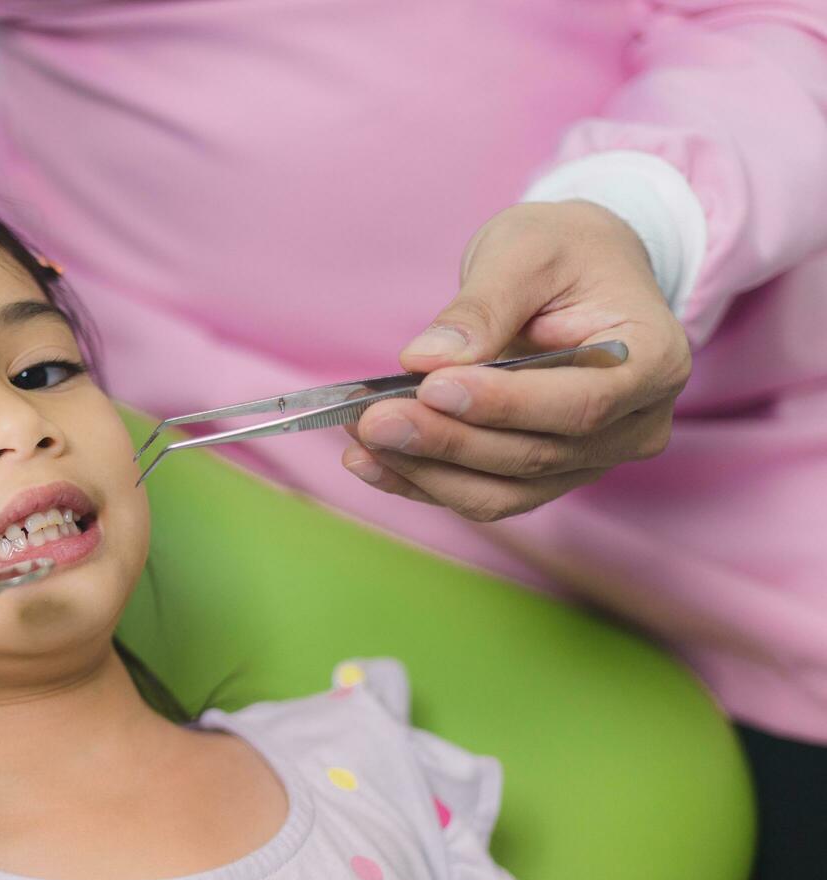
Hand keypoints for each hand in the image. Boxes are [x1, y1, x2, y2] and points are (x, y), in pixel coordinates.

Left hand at [342, 201, 691, 521]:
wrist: (580, 270)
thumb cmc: (563, 249)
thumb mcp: (526, 250)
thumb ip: (482, 306)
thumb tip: (427, 359)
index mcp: (654, 360)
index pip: (580, 403)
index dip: (504, 405)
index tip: (432, 387)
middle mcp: (636, 424)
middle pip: (536, 455)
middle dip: (447, 440)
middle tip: (372, 419)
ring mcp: (593, 459)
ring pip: (504, 489)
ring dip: (425, 471)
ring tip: (360, 439)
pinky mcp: (546, 475)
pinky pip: (484, 494)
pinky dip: (423, 482)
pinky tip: (368, 461)